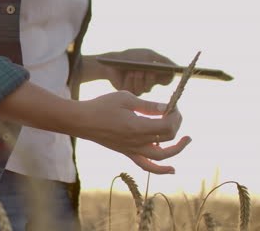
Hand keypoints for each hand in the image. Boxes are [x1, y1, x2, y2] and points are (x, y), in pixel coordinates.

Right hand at [74, 91, 190, 173]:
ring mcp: (132, 149)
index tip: (172, 105)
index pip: (167, 124)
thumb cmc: (102, 106)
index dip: (175, 115)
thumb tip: (167, 107)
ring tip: (186, 140)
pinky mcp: (127, 152)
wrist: (82, 121)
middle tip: (174, 114)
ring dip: (177, 149)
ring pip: (161, 156)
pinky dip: (161, 170)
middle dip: (176, 125)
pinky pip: (146, 166)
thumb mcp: (125, 98)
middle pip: (167, 138)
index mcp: (137, 126)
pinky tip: (172, 169)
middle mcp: (136, 142)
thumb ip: (148, 105)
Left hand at [82, 49, 176, 95]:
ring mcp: (139, 88)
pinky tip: (128, 74)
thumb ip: (162, 60)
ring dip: (139, 78)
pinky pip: (134, 90)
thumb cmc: (131, 56)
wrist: (112, 62)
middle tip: (146, 71)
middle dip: (150, 77)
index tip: (166, 73)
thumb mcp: (148, 55)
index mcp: (155, 73)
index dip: (167, 78)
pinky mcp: (129, 91)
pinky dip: (131, 80)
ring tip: (134, 70)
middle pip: (155, 85)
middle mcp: (148, 82)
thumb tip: (176, 68)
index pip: (167, 79)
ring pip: (145, 89)